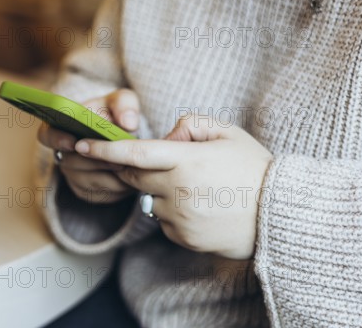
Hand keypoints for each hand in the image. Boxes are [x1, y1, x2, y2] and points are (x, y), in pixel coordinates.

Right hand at [38, 89, 140, 202]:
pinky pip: (96, 194)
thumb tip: (128, 122)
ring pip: (85, 180)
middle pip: (69, 162)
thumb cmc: (116, 115)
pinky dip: (114, 188)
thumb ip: (124, 105)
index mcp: (62, 126)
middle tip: (118, 161)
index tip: (73, 142)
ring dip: (107, 176)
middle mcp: (62, 152)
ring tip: (128, 169)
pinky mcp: (85, 190)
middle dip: (94, 162)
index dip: (56, 139)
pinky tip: (128, 180)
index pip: (46, 135)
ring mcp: (72, 173)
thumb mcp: (122, 102)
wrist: (125, 138)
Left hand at [74, 115, 272, 258]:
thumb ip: (190, 125)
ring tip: (197, 186)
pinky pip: (163, 219)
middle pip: (134, 176)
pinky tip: (200, 205)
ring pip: (149, 198)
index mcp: (186, 160)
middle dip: (132, 166)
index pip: (134, 152)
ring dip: (159, 189)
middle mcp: (177, 190)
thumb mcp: (228, 133)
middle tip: (156, 162)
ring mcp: (178, 217)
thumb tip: (165, 136)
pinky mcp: (181, 237)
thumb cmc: (254, 169)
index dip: (104, 148)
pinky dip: (172, 209)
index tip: (81, 143)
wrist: (279, 216)